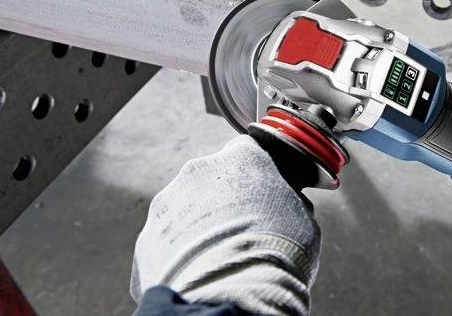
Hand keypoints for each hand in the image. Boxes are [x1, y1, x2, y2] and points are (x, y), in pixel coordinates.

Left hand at [131, 135, 319, 314]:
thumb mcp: (304, 219)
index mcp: (242, 156)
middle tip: (245, 232)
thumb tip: (288, 207)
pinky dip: (182, 258)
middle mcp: (199, 170)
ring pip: (188, 212)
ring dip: (201, 230)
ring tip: (221, 259)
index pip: (251, 154)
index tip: (267, 197)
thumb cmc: (276, 253)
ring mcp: (168, 204)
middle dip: (227, 203)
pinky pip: (169, 244)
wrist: (233, 296)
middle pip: (214, 181)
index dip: (260, 178)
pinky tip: (201, 275)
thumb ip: (291, 202)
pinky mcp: (146, 239)